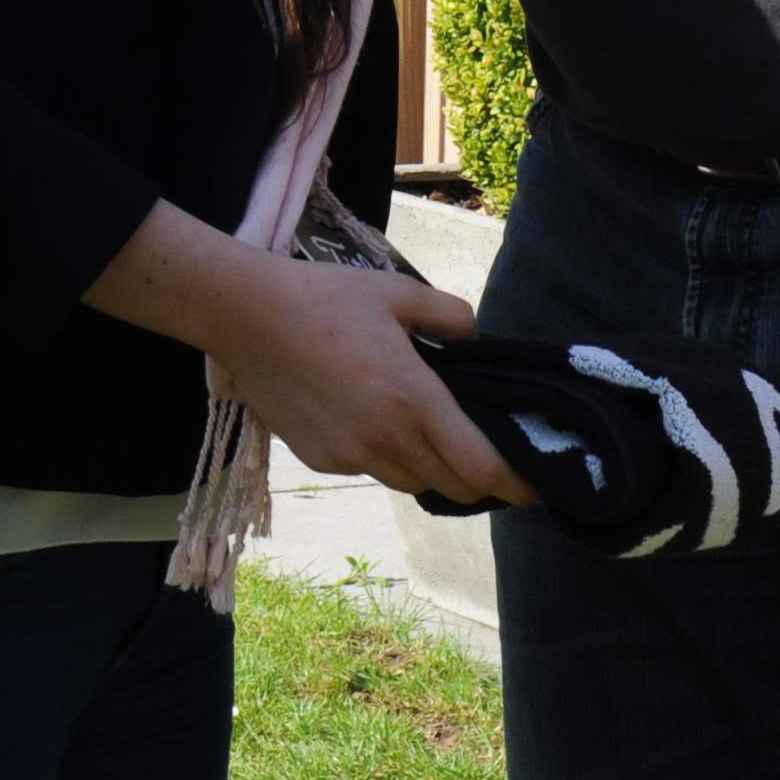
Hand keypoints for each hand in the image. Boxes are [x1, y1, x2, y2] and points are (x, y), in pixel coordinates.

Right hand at [204, 250, 530, 508]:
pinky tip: (370, 420)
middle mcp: (386, 439)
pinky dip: (384, 457)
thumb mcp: (397, 293)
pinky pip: (370, 471)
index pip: (480, 466)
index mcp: (414, 400)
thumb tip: (474, 336)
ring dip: (429, 469)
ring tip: (426, 436)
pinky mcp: (320, 459)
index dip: (514, 483)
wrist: (246, 317)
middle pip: (452, 485)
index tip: (534, 485)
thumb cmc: (324, 298)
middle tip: (485, 456)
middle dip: (477, 479)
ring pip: (411, 483)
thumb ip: (450, 315)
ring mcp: (350, 456)